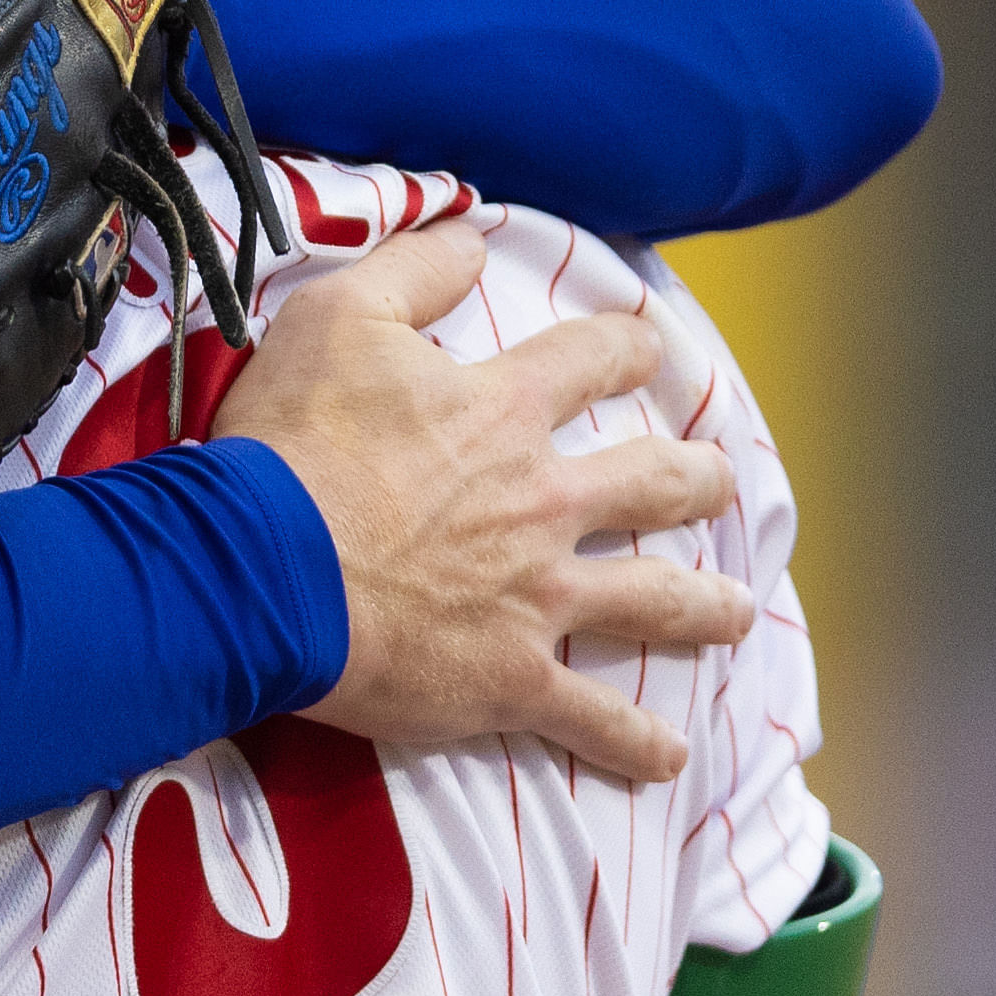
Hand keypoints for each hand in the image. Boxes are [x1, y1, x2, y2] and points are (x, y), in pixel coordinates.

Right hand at [213, 223, 752, 781]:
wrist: (261, 566)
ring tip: (733, 613)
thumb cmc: (289, 442)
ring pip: (652, 598)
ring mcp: (539, 594)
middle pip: (653, 484)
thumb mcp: (333, 317)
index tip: (646, 347)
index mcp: (504, 410)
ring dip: (701, 607)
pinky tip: (667, 759)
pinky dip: (633, 744)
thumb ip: (411, 270)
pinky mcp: (512, 676)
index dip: (626, 348)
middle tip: (716, 481)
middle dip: (695, 480)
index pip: (593, 360)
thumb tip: (470, 236)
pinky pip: (592, 718)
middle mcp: (543, 499)